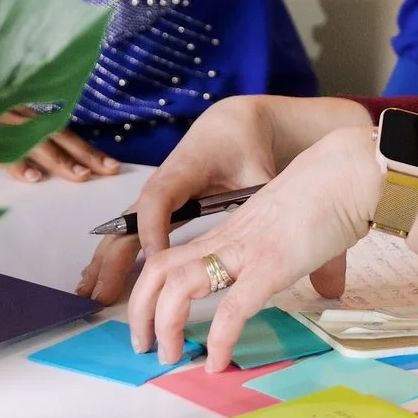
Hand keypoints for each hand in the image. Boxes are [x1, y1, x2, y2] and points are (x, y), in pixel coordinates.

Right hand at [0, 111, 118, 183]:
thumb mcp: (4, 137)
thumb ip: (30, 149)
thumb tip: (59, 170)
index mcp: (27, 117)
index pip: (64, 135)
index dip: (88, 150)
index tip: (113, 166)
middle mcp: (18, 117)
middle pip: (56, 135)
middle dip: (83, 154)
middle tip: (107, 170)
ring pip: (35, 141)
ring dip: (58, 159)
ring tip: (80, 175)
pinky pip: (0, 151)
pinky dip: (18, 164)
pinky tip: (32, 177)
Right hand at [76, 95, 359, 301]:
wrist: (235, 121)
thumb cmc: (250, 146)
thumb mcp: (265, 174)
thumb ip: (291, 213)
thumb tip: (326, 268)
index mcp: (189, 168)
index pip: (161, 198)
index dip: (155, 230)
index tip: (155, 261)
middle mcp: (166, 183)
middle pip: (131, 219)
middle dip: (116, 257)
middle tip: (102, 295)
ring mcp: (160, 195)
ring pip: (126, 228)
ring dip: (108, 261)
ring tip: (90, 296)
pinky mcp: (162, 207)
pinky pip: (132, 232)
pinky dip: (116, 255)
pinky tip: (102, 282)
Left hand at [126, 126, 383, 370]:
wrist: (349, 171)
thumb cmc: (332, 194)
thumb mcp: (305, 233)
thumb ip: (311, 262)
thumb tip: (330, 289)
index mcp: (230, 234)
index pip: (170, 258)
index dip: (151, 290)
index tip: (151, 320)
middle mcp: (227, 242)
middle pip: (158, 271)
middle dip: (140, 310)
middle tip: (144, 345)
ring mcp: (246, 253)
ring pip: (178, 287)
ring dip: (165, 326)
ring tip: (169, 356)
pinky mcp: (271, 267)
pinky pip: (232, 309)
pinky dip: (219, 340)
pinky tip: (217, 362)